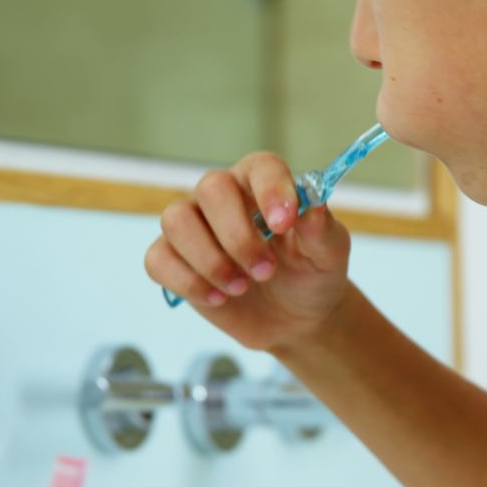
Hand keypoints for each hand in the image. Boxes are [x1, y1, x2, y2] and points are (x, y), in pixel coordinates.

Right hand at [144, 152, 352, 350]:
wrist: (296, 319)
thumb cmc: (313, 275)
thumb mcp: (328, 254)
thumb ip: (321, 228)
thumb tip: (313, 203)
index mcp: (264, 184)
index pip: (260, 167)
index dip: (270, 190)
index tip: (283, 224)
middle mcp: (224, 196)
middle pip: (211, 189)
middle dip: (238, 236)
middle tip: (266, 271)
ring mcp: (194, 226)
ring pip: (176, 220)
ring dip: (210, 260)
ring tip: (241, 288)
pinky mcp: (174, 259)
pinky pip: (158, 259)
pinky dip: (188, 282)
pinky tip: (219, 298)